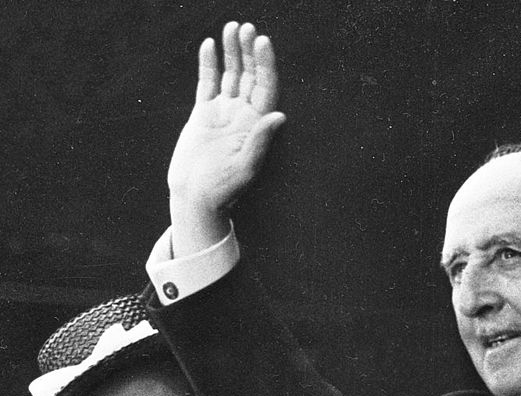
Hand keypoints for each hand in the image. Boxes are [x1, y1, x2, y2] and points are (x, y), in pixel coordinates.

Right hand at [168, 22, 285, 252]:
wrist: (195, 197)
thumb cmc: (223, 189)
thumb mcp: (245, 167)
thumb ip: (260, 141)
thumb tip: (280, 116)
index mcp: (256, 126)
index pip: (265, 88)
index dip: (265, 65)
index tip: (262, 42)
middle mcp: (242, 116)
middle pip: (250, 76)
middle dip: (249, 51)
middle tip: (247, 27)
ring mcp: (223, 113)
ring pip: (231, 75)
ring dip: (232, 52)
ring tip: (232, 27)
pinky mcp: (203, 113)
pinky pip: (207, 83)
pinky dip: (209, 64)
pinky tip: (209, 45)